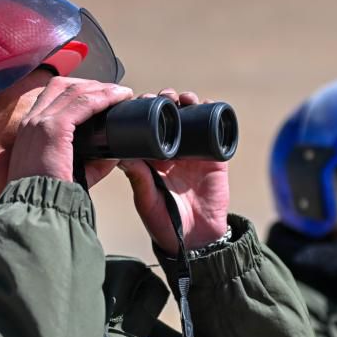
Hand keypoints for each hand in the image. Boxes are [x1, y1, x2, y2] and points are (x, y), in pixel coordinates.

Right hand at [7, 76, 134, 186]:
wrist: (36, 209)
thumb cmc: (52, 196)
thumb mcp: (73, 172)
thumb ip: (94, 160)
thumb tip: (118, 152)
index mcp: (31, 129)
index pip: (53, 95)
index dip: (80, 90)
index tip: (102, 95)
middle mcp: (32, 121)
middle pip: (63, 86)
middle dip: (91, 85)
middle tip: (115, 92)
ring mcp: (40, 122)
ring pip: (74, 91)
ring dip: (101, 89)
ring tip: (121, 93)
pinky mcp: (52, 129)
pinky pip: (81, 103)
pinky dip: (102, 97)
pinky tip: (117, 98)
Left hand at [119, 89, 229, 253]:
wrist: (196, 239)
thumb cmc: (164, 223)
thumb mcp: (146, 200)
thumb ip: (138, 179)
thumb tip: (120, 154)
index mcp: (150, 158)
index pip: (145, 125)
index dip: (143, 109)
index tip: (140, 99)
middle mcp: (171, 150)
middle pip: (169, 116)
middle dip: (166, 100)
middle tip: (164, 97)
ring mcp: (193, 152)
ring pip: (191, 118)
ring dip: (188, 103)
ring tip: (184, 99)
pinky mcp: (214, 157)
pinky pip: (215, 130)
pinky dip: (213, 114)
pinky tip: (208, 105)